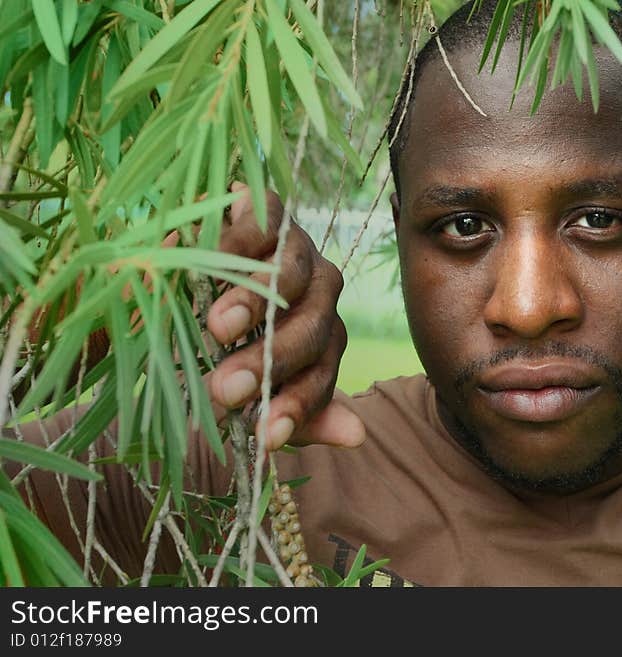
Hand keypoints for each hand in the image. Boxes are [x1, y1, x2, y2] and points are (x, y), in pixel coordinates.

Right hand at [205, 183, 364, 450]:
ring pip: (292, 277)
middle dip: (270, 363)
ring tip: (219, 328)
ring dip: (257, 304)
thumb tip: (356, 436)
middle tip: (226, 389)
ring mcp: (297, 249)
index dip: (297, 405)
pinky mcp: (267, 211)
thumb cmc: (219, 335)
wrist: (183, 264)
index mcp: (319, 336)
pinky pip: (262, 228)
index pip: (321, 374)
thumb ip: (298, 409)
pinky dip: (238, 247)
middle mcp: (318, 293)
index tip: (263, 435)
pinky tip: (210, 266)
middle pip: (312, 329)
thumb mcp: (249, 379)